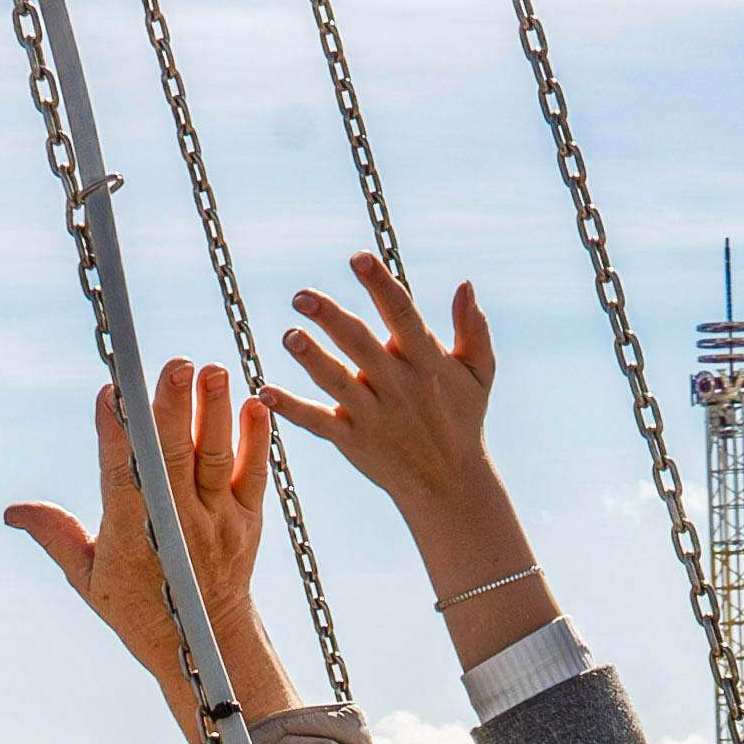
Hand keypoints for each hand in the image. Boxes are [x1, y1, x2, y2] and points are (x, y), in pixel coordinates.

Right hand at [6, 360, 289, 736]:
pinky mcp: (249, 521)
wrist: (207, 643)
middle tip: (174, 365)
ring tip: (214, 370)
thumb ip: (57, 536)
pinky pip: (254, 476)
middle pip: (174, 458)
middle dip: (173, 409)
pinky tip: (255, 405)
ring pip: (216, 460)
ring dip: (215, 412)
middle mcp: (180, 524)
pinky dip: (256, 441)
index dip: (116, 433)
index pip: (122, 475)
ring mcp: (219, 521)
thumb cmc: (141, 607)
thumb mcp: (90, 579)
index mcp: (134, 534)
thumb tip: (12, 511)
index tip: (111, 391)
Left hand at [274, 257, 554, 651]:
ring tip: (290, 336)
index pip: (402, 315)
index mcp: (427, 362)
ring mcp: (374, 415)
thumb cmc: (462, 419)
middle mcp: (398, 386)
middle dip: (332, 319)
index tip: (358, 258)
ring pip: (337, 382)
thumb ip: (473, 328)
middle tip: (302, 296)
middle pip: (360, 344)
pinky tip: (264, 393)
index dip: (381, 285)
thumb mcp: (479, 374)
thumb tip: (466, 284)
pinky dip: (292, 409)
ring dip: (312, 358)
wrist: (450, 485)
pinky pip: (318, 422)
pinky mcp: (353, 441)